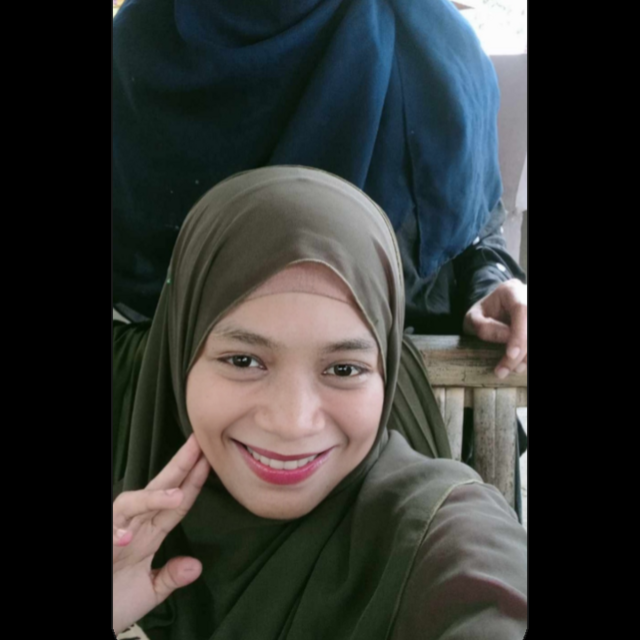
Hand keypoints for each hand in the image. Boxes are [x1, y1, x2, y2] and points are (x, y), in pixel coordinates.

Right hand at [113, 434, 210, 633]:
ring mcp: (114, 535)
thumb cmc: (114, 603)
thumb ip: (171, 576)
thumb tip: (195, 566)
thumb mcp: (149, 591)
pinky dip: (115, 534)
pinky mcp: (101, 549)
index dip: (193, 482)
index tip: (210, 459)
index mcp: (148, 535)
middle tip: (197, 445)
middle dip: (177, 467)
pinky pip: (107, 536)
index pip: (176, 504)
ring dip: (151, 498)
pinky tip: (125, 536)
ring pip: (128, 505)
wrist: (96, 619)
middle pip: (157, 490)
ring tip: (175, 495)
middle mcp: (132, 528)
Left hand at [462, 279, 526, 377]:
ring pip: (534, 337)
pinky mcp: (534, 327)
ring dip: (527, 357)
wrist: (490, 313)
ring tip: (511, 370)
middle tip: (505, 370)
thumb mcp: (472, 318)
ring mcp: (533, 312)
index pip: (522, 309)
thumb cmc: (481, 315)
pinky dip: (528, 357)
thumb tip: (507, 336)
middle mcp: (528, 297)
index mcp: (511, 290)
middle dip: (522, 351)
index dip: (520, 334)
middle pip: (531, 325)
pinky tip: (519, 365)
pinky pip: (533, 346)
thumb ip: (483, 326)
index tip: (511, 355)